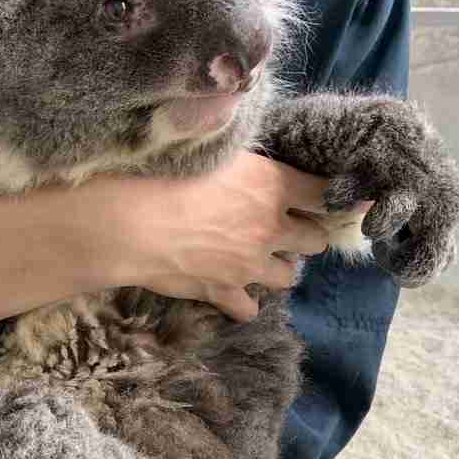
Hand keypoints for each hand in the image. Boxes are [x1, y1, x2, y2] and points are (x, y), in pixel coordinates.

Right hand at [116, 149, 335, 321]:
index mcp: (273, 185)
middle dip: (305, 234)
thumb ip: (245, 158)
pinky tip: (232, 290)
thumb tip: (256, 156)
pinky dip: (243, 302)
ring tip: (258, 257)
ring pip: (288, 276)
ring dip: (278, 267)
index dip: (329, 196)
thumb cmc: (165, 173)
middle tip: (284, 228)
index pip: (325, 193)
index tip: (324, 197)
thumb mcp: (215, 150)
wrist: (130, 222)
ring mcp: (249, 265)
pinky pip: (248, 308)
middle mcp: (271, 228)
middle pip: (316, 240)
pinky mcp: (224, 291)